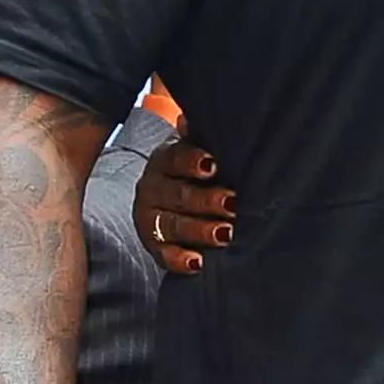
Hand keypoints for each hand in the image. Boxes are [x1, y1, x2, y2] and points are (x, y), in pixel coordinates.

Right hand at [133, 136, 235, 274]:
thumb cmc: (201, 173)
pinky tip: (198, 263)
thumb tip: (190, 120)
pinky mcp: (155, 246)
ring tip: (225, 233)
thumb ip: (201, 137)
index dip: (191, 162)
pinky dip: (179, 260)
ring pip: (171, 225)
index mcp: (164, 161)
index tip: (212, 165)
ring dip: (199, 230)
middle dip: (205, 200)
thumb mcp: (201, 150)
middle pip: (175, 194)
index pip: (174, 158)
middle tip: (232, 202)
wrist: (179, 202)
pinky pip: (164, 255)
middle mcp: (152, 189)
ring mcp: (151, 219)